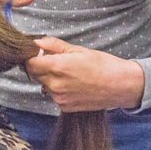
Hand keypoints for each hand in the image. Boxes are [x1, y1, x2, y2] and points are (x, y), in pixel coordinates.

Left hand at [26, 36, 144, 111]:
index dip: (32, 57)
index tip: (39, 53)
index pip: (30, 63)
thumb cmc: (103, 65)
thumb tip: (37, 42)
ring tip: (69, 73)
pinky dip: (58, 88)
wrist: (120, 86)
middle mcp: (55, 85)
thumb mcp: (78, 49)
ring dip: (49, 78)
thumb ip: (54, 46)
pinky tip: (73, 84)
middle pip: (35, 74)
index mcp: (58, 67)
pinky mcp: (65, 107)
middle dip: (40, 66)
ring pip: (44, 85)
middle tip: (56, 61)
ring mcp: (59, 98)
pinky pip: (53, 95)